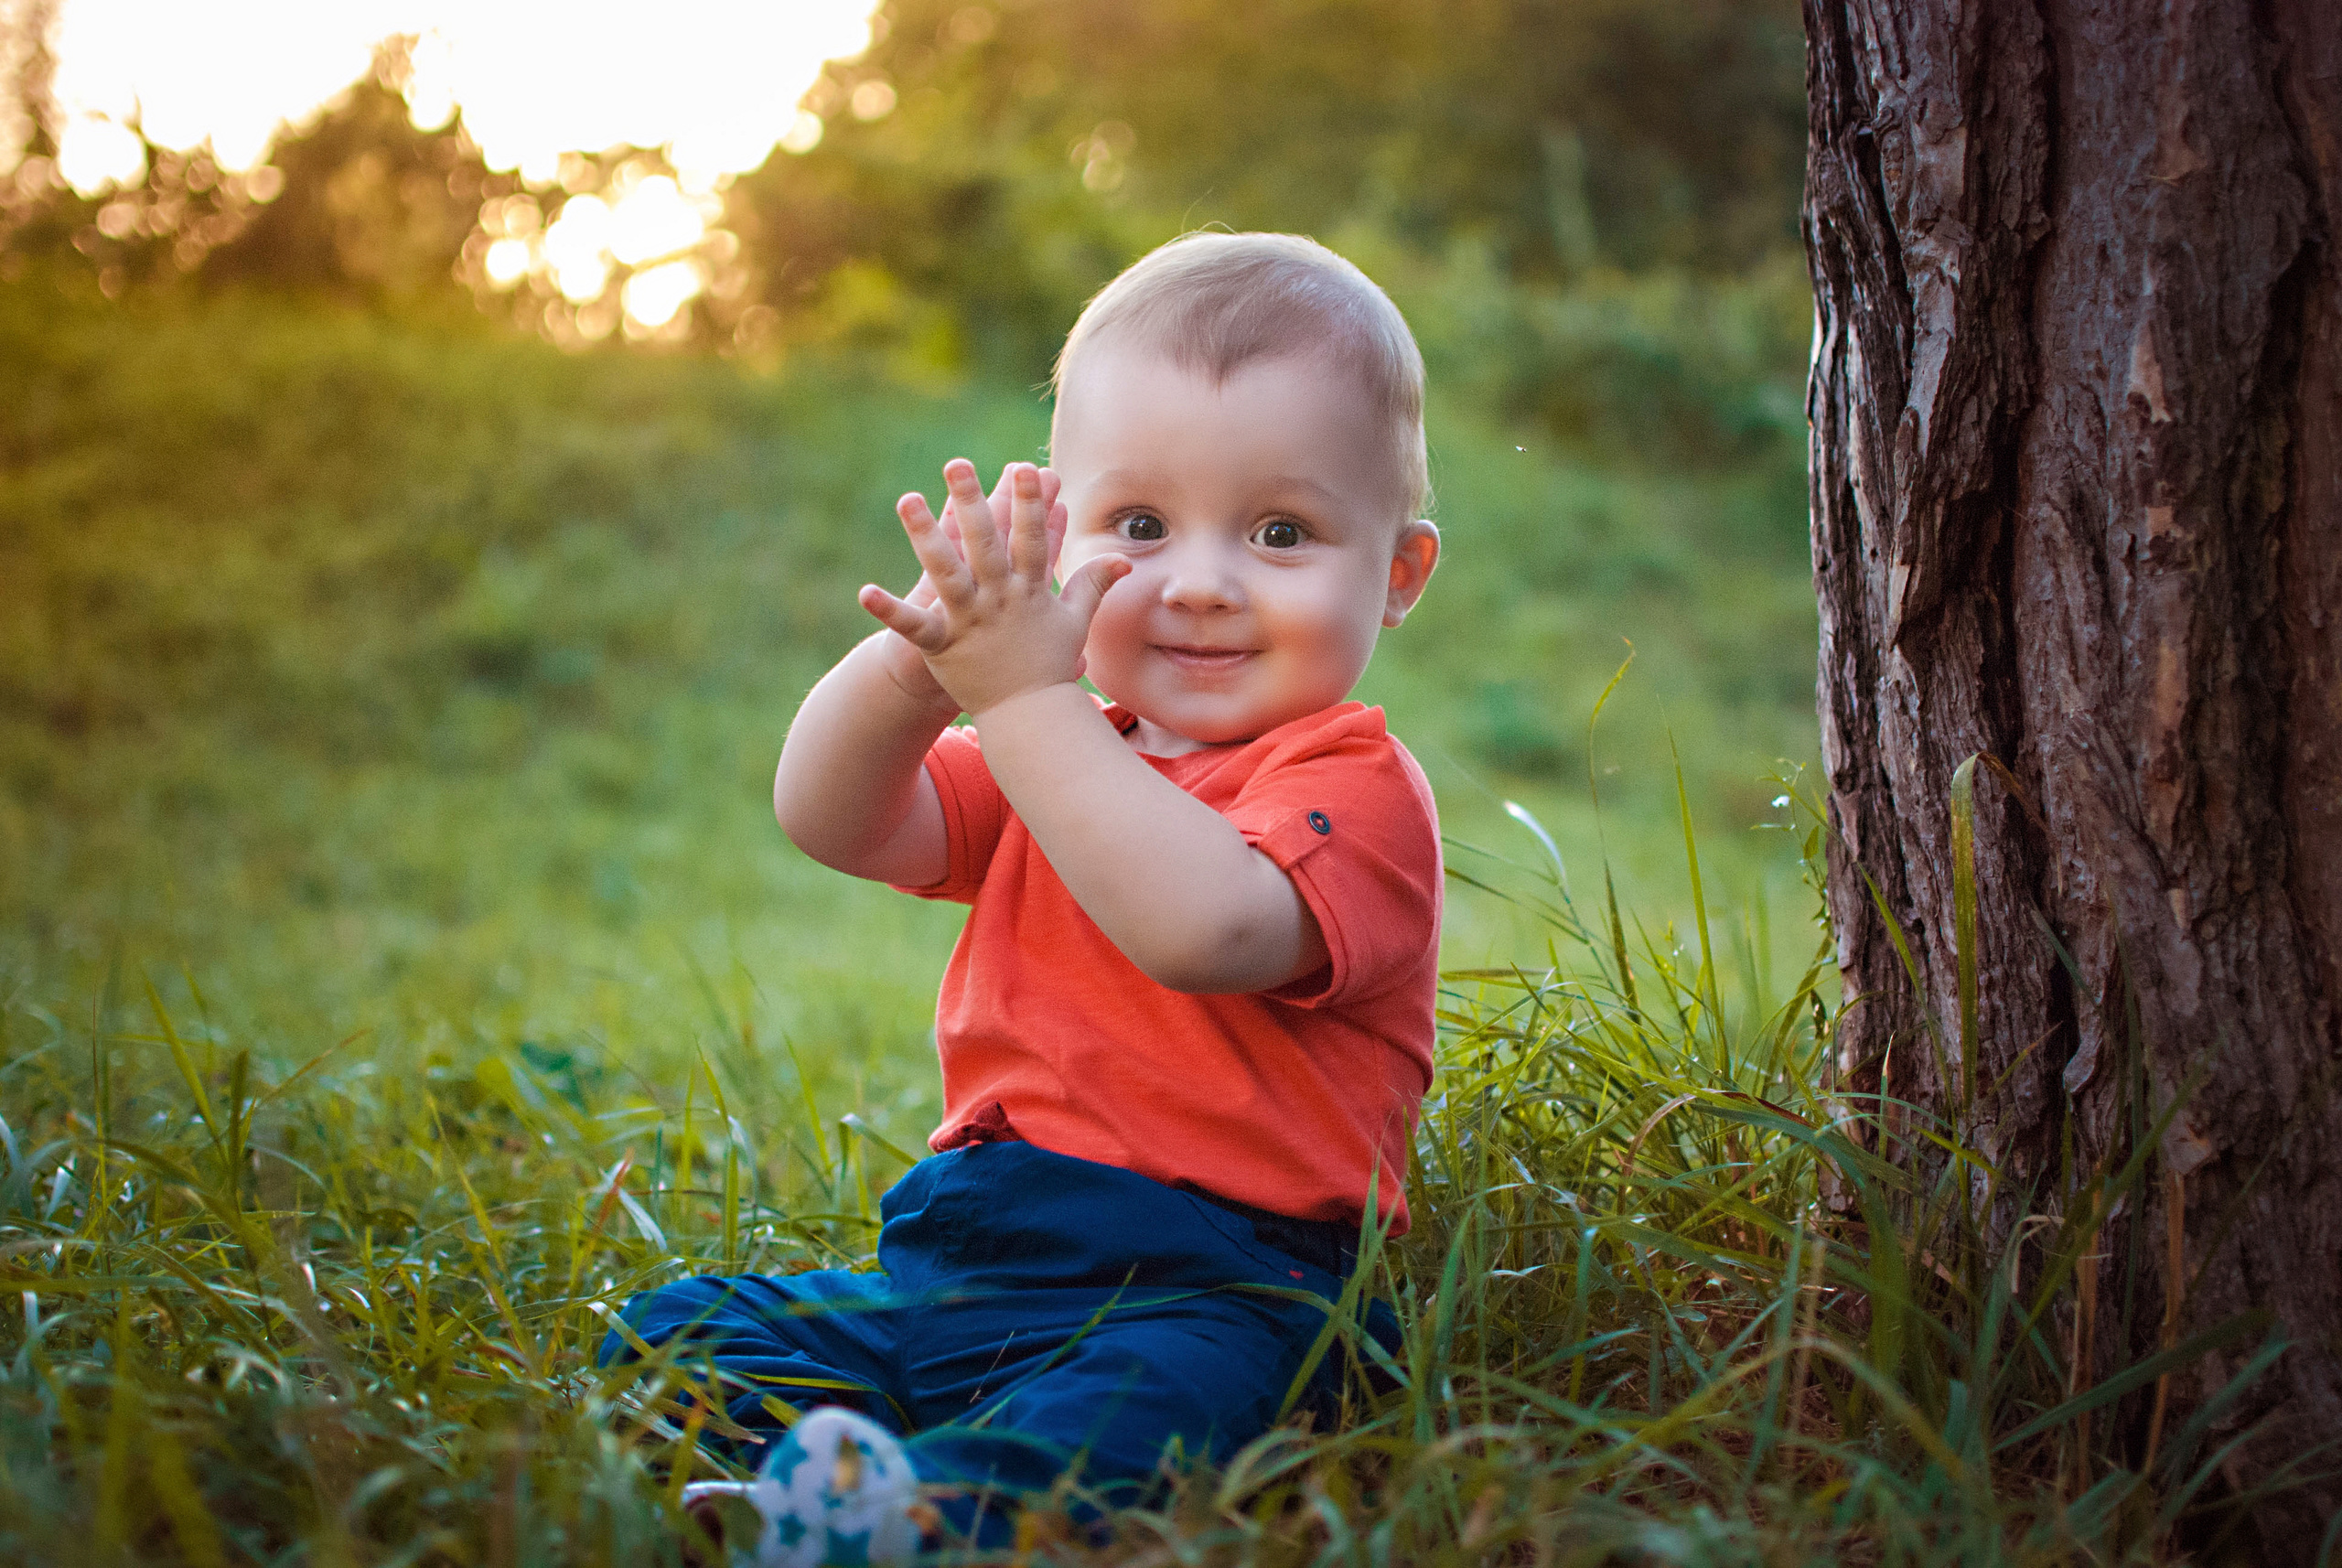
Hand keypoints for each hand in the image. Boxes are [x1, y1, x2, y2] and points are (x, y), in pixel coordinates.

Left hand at [860, 460, 1127, 717]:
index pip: (1031, 540)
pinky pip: (914, 626)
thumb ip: (1093, 584)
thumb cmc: (1050, 665)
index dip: (1029, 503)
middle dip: (972, 501)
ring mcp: (970, 621)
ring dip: (926, 536)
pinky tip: (865, 591)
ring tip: (907, 500)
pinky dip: (890, 611)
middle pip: (984, 544)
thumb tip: (1122, 560)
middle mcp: (999, 600)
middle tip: (956, 463)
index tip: (1025, 467)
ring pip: (946, 572)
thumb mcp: (1076, 621)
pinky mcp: (943, 646)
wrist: (1029, 717)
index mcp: (1029, 591)